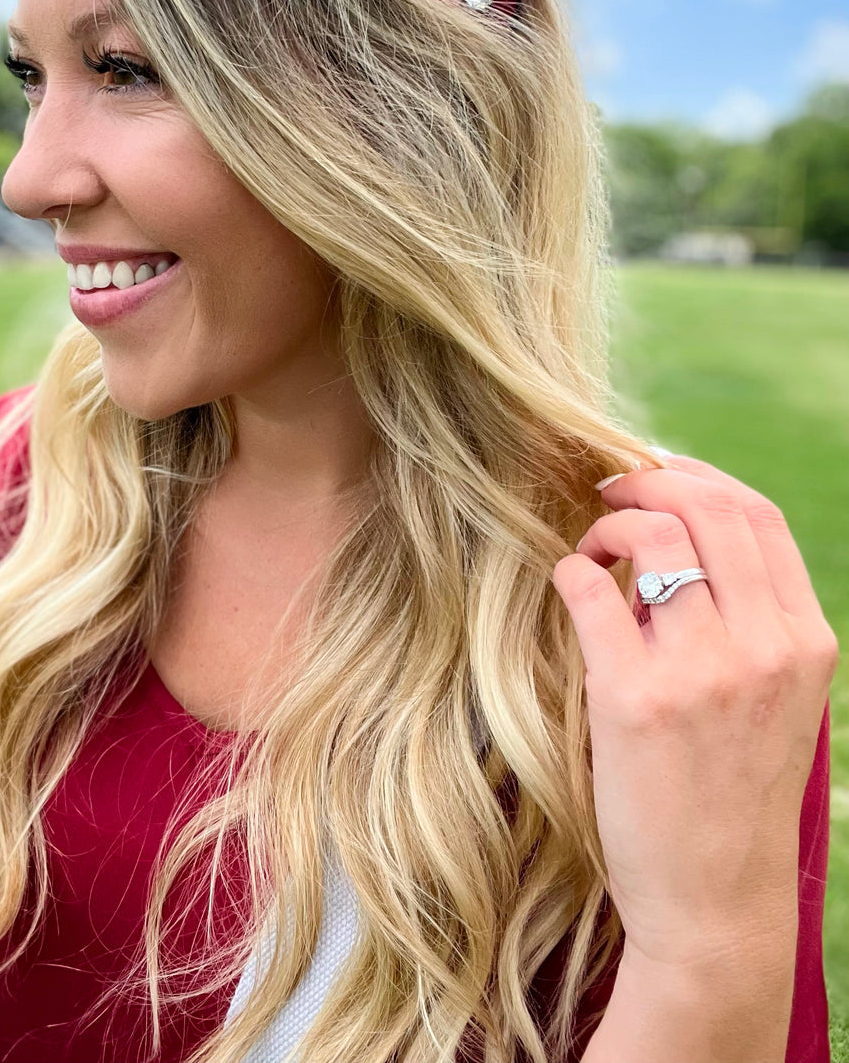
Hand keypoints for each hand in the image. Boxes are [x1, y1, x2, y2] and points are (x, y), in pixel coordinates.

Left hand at [552, 453, 837, 974]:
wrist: (714, 903)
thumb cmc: (734, 795)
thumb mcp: (776, 701)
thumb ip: (750, 622)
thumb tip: (683, 539)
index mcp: (803, 642)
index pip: (758, 516)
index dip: (700, 476)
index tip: (658, 470)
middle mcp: (763, 649)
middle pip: (707, 510)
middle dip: (648, 481)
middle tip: (606, 488)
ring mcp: (701, 674)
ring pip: (652, 539)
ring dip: (609, 526)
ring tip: (592, 549)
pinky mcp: (634, 702)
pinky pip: (592, 593)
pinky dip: (572, 571)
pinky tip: (569, 585)